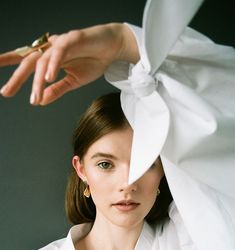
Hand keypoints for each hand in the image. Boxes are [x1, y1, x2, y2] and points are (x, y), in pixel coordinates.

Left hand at [0, 23, 138, 104]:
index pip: (26, 62)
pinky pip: (59, 52)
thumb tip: (40, 101)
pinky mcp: (72, 38)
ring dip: (37, 81)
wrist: (113, 48)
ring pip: (42, 60)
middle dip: (16, 78)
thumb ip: (57, 90)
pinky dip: (53, 65)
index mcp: (49, 57)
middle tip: (6, 92)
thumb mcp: (73, 81)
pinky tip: (48, 78)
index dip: (9, 65)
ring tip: (34, 97)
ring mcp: (60, 43)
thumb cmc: (93, 61)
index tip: (0, 81)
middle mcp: (51, 48)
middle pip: (28, 62)